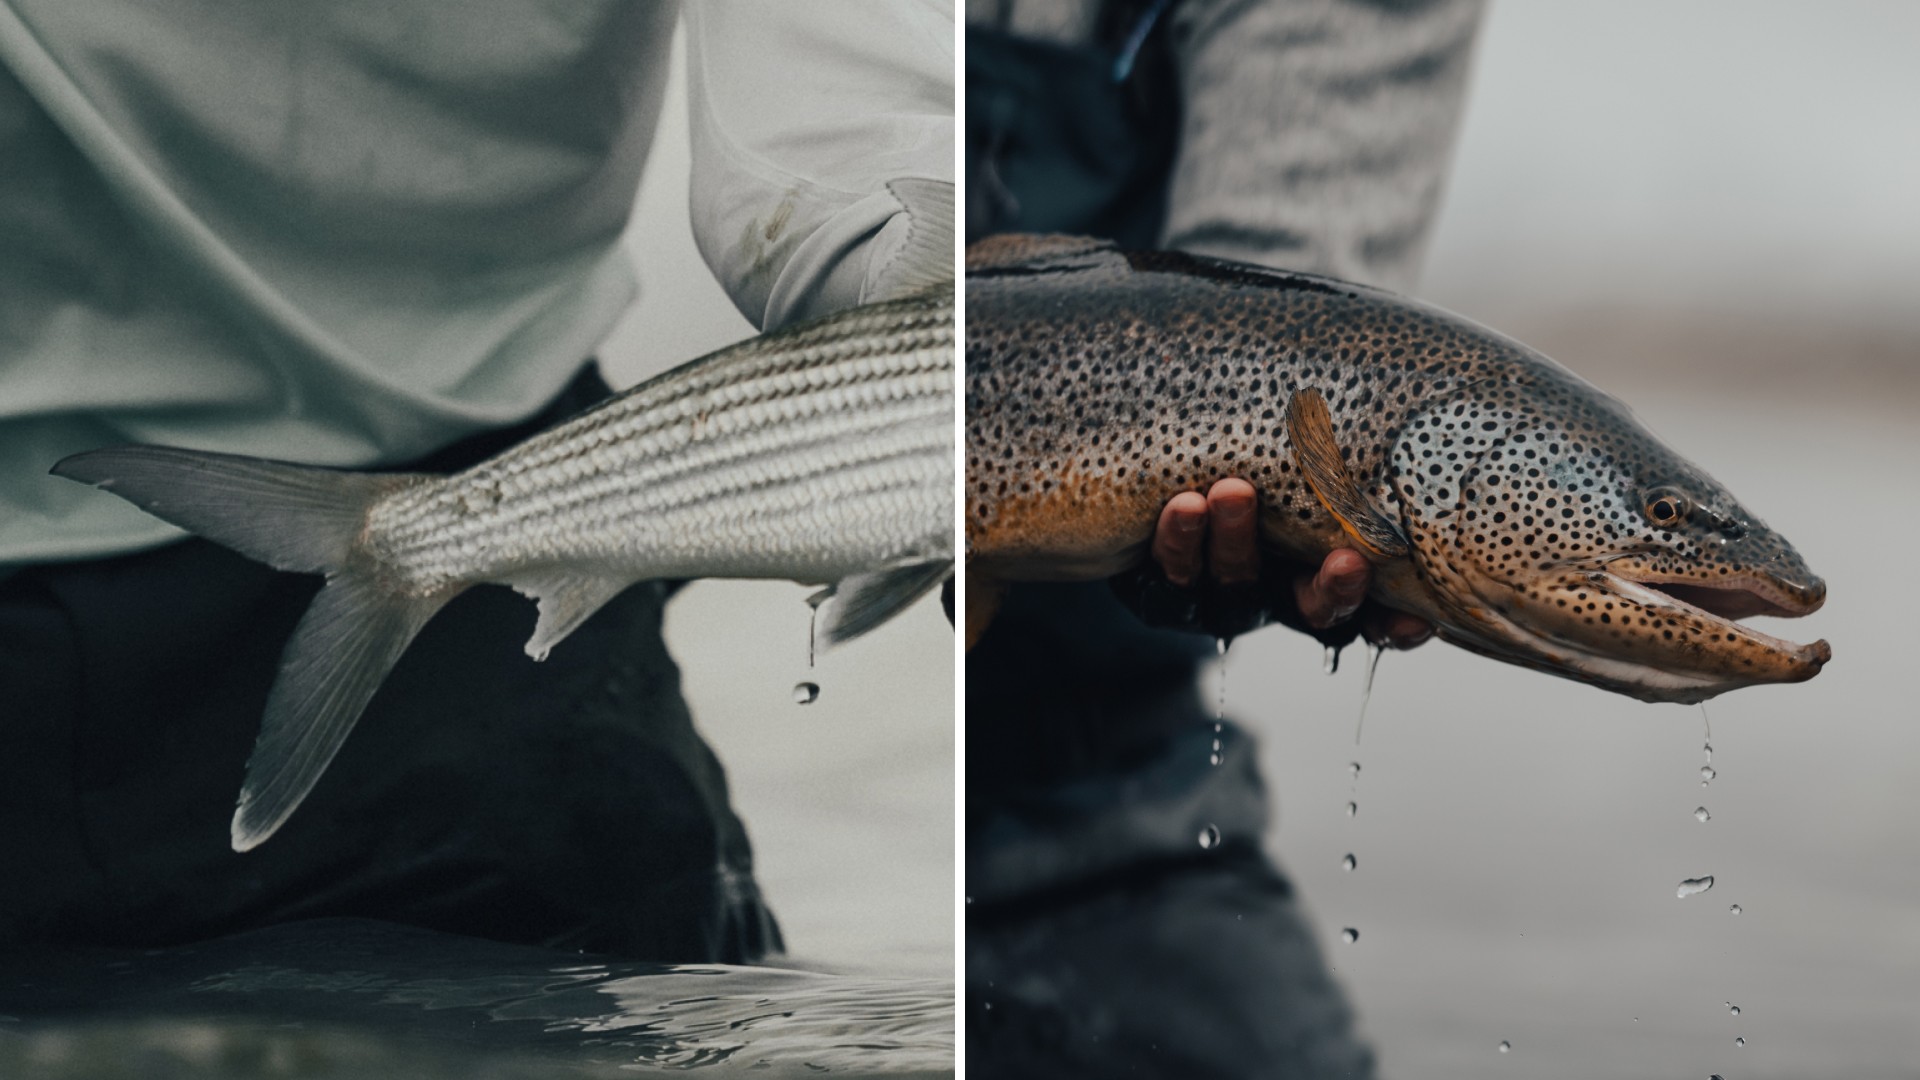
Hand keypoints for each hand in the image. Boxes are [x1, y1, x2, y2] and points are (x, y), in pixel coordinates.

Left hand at [1141, 478, 1432, 648]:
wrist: (1154, 471)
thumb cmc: (1267, 457)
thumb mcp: (1317, 465)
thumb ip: (1355, 459)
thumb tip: (1433, 415)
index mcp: (1325, 575)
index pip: (1373, 615)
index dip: (1394, 627)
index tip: (1415, 623)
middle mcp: (1278, 593)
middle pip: (1312, 610)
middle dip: (1333, 589)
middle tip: (1349, 561)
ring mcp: (1220, 591)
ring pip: (1236, 581)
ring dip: (1239, 538)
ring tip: (1234, 492)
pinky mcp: (1166, 581)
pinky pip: (1173, 570)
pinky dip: (1180, 539)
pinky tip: (1185, 506)